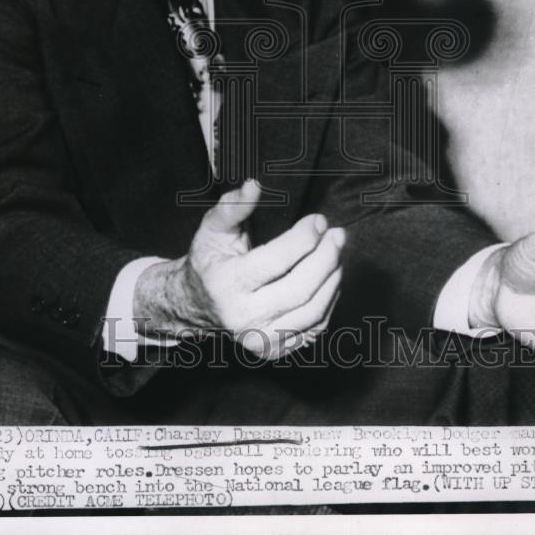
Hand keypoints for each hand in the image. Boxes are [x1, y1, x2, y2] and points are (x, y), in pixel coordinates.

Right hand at [134, 180, 344, 359]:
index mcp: (225, 285)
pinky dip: (328, 300)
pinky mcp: (275, 349)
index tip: (318, 220)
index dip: (303, 238)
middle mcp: (242, 318)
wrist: (197, 305)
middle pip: (300, 288)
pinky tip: (328, 277)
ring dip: (332, 278)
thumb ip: (233, 206)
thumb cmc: (209, 261)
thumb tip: (254, 185)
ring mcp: (260, 339)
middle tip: (338, 235)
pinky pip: (314, 326)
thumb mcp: (212, 229)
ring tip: (337, 253)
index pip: (275, 261)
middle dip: (326, 258)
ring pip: (313, 311)